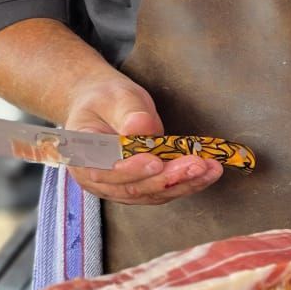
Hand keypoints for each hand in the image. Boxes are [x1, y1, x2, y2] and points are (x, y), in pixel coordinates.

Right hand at [63, 74, 225, 205]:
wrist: (102, 108)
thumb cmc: (106, 100)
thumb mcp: (116, 95)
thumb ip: (129, 112)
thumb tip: (141, 128)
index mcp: (80, 154)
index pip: (103, 169)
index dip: (130, 170)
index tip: (155, 161)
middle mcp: (95, 179)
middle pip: (132, 187)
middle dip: (167, 177)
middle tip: (196, 164)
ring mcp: (116, 188)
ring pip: (151, 194)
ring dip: (183, 184)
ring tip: (210, 169)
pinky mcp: (137, 190)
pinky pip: (162, 192)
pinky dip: (186, 184)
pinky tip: (208, 173)